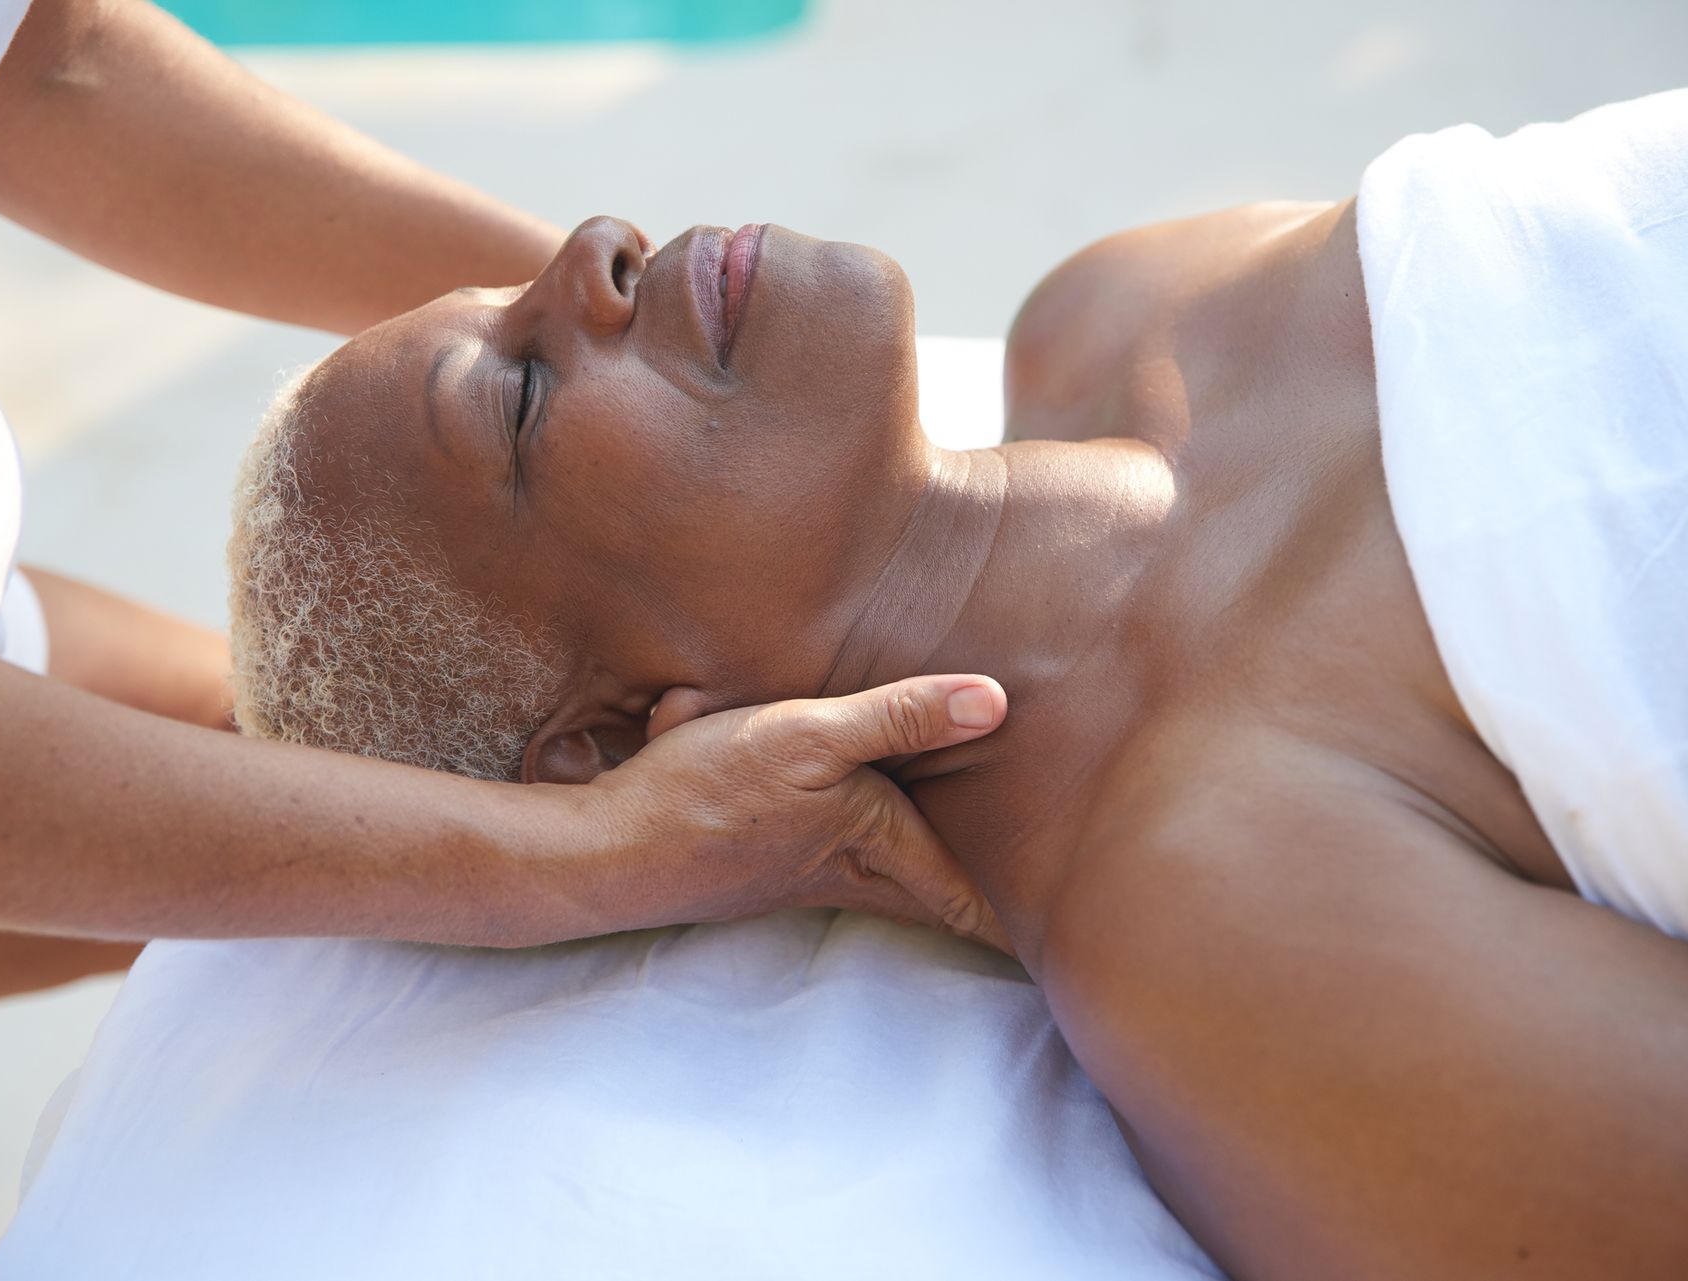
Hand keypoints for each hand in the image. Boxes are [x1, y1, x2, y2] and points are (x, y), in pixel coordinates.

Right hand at [593, 676, 1010, 952]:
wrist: (605, 854)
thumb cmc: (708, 798)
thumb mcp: (807, 739)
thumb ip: (897, 719)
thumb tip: (996, 702)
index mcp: (877, 846)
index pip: (973, 897)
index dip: (1026, 917)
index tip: (1082, 935)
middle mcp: (848, 870)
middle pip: (937, 893)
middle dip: (988, 895)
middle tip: (1046, 901)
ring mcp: (802, 869)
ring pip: (884, 868)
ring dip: (927, 862)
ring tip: (978, 862)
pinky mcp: (760, 851)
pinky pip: (821, 838)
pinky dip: (847, 820)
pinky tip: (853, 804)